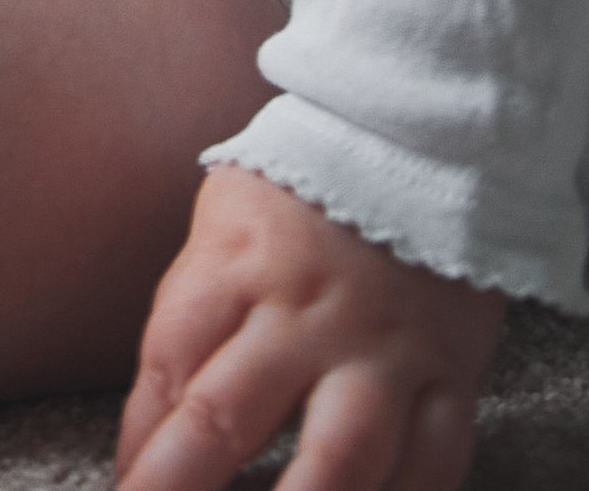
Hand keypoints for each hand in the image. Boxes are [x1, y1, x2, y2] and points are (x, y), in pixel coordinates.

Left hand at [116, 167, 503, 490]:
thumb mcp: (225, 223)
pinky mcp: (449, 375)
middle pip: (227, 415)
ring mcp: (380, 352)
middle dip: (182, 483)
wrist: (420, 132)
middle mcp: (302, 316)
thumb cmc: (299, 191)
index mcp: (236, 264)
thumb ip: (194, 316)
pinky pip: (435, 465)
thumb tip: (153, 425)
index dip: (140, 442)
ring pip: (337, 458)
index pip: (168, 363)